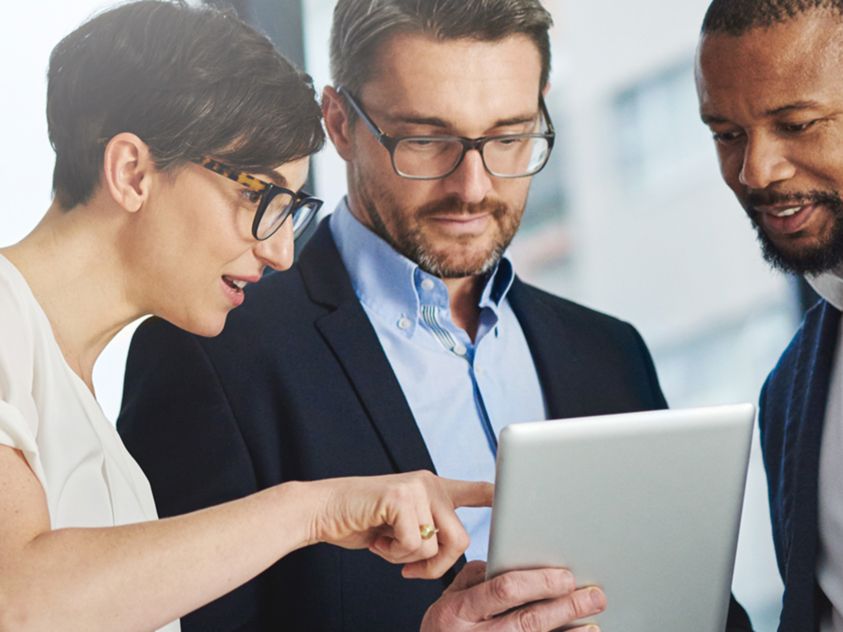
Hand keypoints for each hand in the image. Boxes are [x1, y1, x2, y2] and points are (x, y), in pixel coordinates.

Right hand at [306, 470, 492, 578]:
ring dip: (410, 558)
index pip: (476, 489)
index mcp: (434, 488)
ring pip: (437, 544)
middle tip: (409, 567)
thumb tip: (453, 549)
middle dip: (437, 564)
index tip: (519, 497)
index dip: (499, 496)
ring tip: (387, 544)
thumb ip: (430, 529)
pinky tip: (378, 539)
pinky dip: (394, 554)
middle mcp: (430, 483)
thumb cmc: (362, 523)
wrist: (324, 511)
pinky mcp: (401, 497)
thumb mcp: (404, 525)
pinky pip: (414, 545)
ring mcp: (417, 487)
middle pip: (460, 538)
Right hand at [421, 561, 605, 631]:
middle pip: (527, 621)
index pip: (503, 590)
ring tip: (592, 621)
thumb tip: (514, 561)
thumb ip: (477, 578)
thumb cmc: (443, 627)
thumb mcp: (449, 598)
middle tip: (593, 596)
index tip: (566, 576)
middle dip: (565, 607)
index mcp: (458, 610)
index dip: (538, 583)